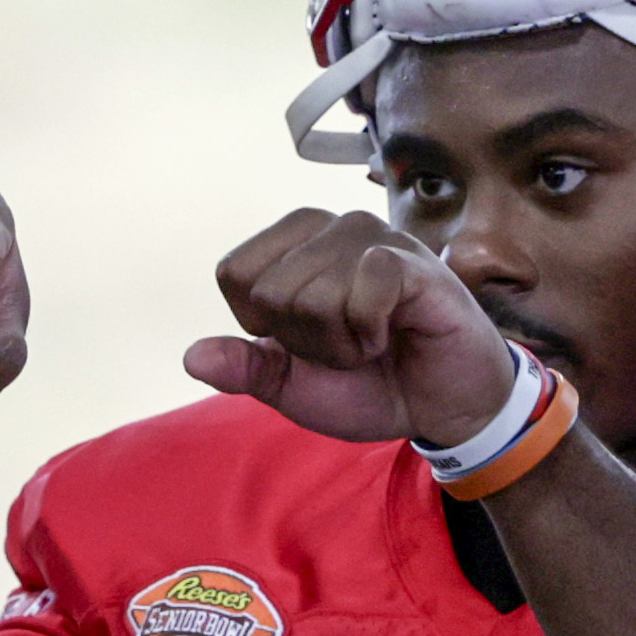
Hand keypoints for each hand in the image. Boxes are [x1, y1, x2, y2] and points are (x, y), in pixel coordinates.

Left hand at [188, 209, 523, 451]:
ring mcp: (371, 236)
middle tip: (351, 345)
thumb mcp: (295, 386)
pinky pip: (362, 291)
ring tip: (376, 340)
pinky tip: (395, 333)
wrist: (444, 407)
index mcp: (294, 245)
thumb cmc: (372, 384)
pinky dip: (370, 332)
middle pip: (271, 291)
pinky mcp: (409, 260)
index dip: (264, 327)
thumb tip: (191, 357)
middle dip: (307, 341)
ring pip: (313, 295)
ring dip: (343, 342)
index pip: (234, 275)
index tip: (310, 340)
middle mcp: (329, 228)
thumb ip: (246, 369)